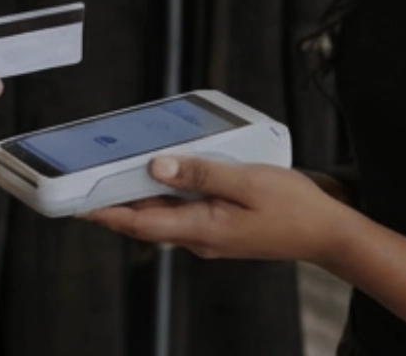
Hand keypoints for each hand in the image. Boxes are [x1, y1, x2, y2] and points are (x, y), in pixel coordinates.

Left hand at [85, 157, 362, 264]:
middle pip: (147, 221)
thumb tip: (157, 166)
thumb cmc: (295, 208)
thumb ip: (201, 173)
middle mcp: (201, 238)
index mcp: (203, 229)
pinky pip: (184, 213)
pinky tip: (165, 176)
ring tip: (117, 175)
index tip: (77, 205)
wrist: (328, 233)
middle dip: (115, 204)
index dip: (106, 213)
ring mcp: (211, 236)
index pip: (141, 223)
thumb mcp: (247, 181)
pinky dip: (167, 196)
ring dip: (140, 199)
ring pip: (164, 217)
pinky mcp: (221, 229)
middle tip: (85, 185)